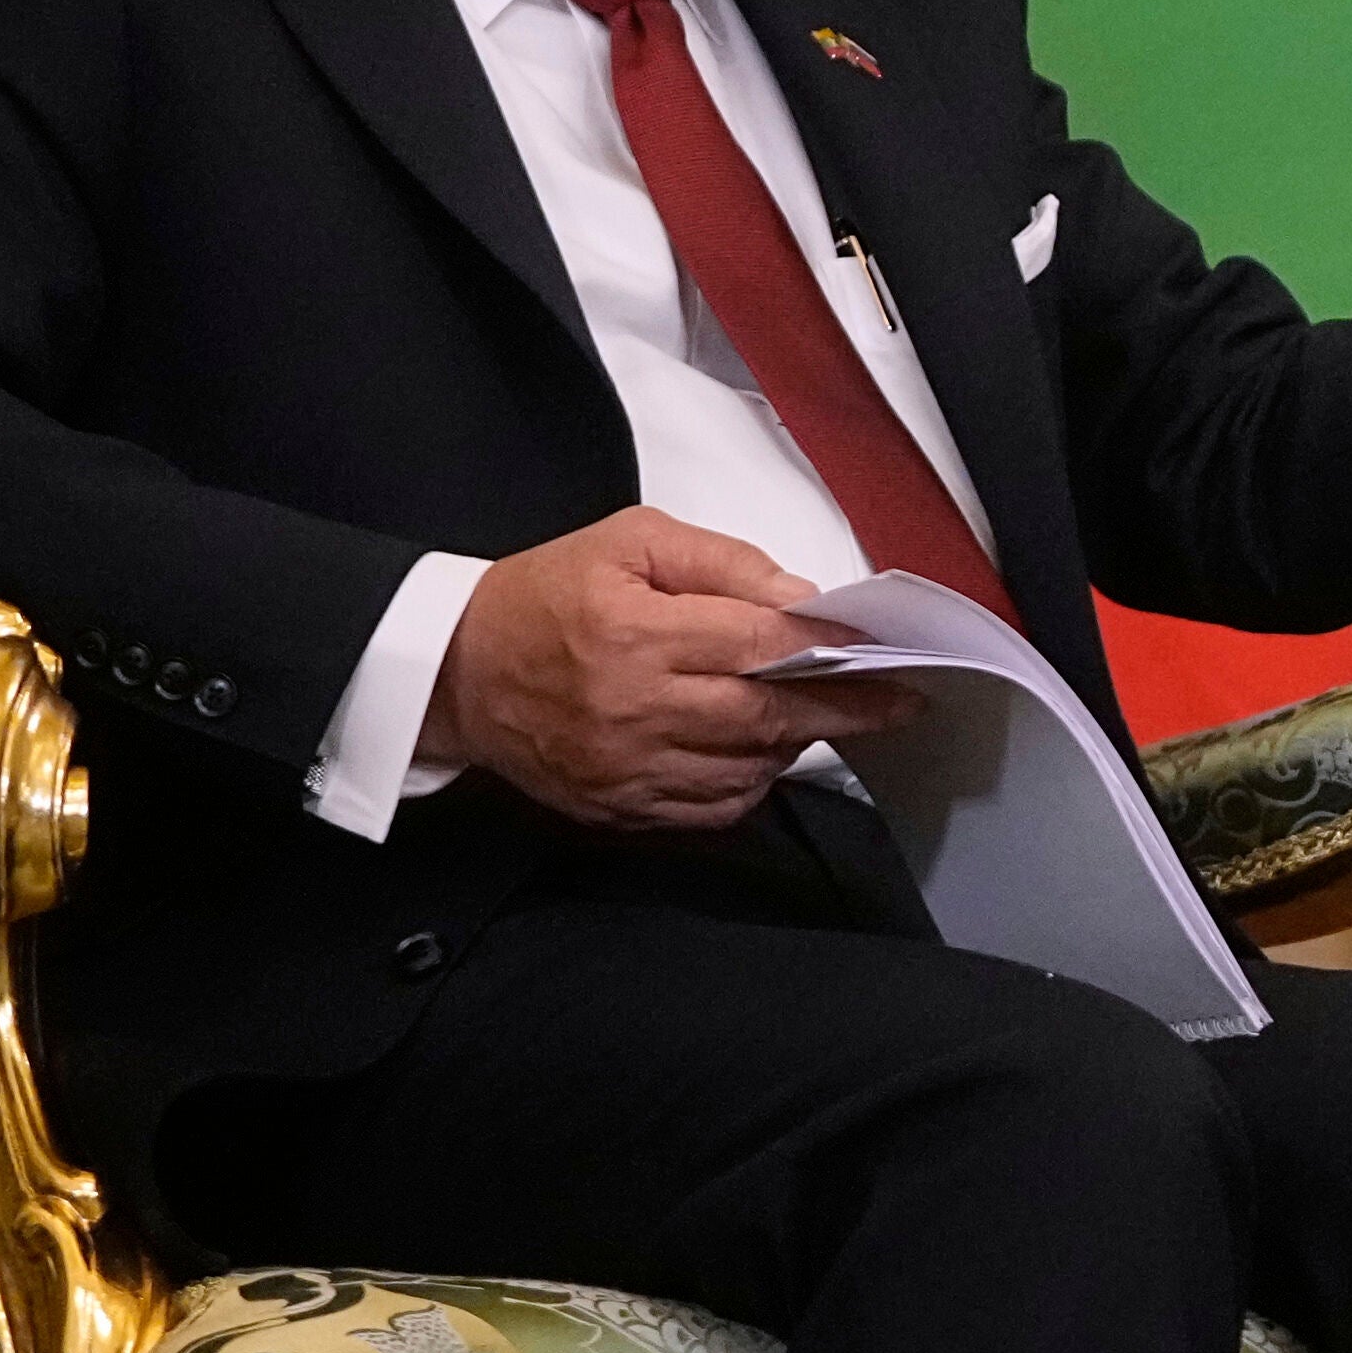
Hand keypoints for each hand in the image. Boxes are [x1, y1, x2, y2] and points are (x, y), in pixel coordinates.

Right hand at [439, 508, 903, 832]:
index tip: (882, 654)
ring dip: (793, 744)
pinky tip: (756, 752)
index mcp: (635, 633)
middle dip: (843, 709)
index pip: (760, 645)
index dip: (830, 650)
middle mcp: (632, 707)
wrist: (457, 671)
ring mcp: (625, 765)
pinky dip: (749, 784)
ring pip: (748, 768)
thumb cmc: (543, 598)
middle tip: (894, 702)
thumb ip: (723, 563)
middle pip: (767, 715)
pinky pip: (712, 809)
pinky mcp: (617, 805)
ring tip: (811, 716)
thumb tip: (803, 600)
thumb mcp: (629, 543)